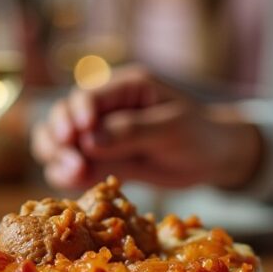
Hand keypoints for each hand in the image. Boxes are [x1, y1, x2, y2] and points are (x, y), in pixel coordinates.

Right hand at [30, 65, 265, 190]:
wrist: (214, 157)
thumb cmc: (199, 133)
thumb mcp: (171, 128)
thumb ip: (130, 131)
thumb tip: (89, 140)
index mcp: (124, 88)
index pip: (87, 96)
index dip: (75, 115)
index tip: (78, 136)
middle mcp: (106, 108)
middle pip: (63, 117)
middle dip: (60, 138)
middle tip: (73, 163)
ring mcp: (101, 135)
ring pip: (60, 142)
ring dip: (58, 157)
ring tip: (73, 175)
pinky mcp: (102, 160)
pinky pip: (74, 165)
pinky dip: (67, 174)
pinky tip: (74, 183)